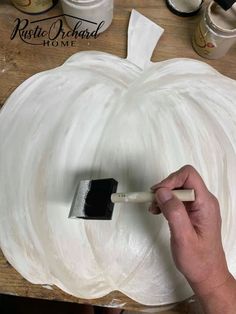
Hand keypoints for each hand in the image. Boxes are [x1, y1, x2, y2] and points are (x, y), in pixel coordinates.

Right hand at [150, 165, 231, 296]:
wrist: (207, 275)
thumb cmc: (198, 260)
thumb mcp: (184, 237)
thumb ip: (174, 212)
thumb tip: (162, 191)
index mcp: (206, 203)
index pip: (189, 175)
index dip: (171, 179)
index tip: (157, 193)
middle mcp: (204, 201)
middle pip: (182, 180)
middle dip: (165, 188)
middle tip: (151, 201)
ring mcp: (198, 206)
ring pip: (178, 189)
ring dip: (163, 195)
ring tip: (153, 209)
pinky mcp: (192, 212)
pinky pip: (177, 199)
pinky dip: (165, 202)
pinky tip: (158, 211)